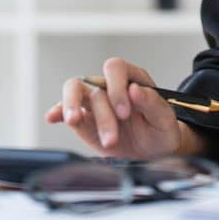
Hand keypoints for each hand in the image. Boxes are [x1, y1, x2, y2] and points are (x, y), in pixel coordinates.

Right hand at [43, 56, 190, 159]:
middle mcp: (110, 86)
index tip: (125, 113)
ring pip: (74, 91)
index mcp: (131, 78)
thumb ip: (153, 103)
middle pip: (92, 83)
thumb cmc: (161, 131)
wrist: (153, 152)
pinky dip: (57, 111)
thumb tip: (134, 89)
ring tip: (74, 121)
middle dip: (101, 111)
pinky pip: (65, 110)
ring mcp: (94, 102)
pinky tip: (53, 117)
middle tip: (112, 137)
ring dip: (72, 106)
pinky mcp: (84, 120)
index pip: (116, 68)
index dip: (117, 88)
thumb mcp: (165, 120)